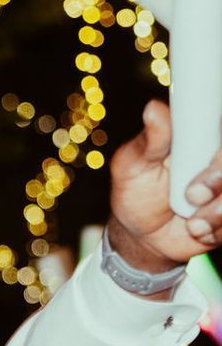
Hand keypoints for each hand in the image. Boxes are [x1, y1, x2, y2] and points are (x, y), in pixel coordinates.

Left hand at [107, 100, 221, 269]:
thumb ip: (150, 141)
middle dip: (219, 176)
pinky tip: (201, 230)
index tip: (210, 152)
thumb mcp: (133, 166)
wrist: (144, 236)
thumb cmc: (137, 192)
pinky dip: (219, 229)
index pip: (220, 122)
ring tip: (192, 222)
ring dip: (218, 211)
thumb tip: (153, 109)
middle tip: (192, 195)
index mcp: (204, 134)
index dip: (218, 143)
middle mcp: (220, 155)